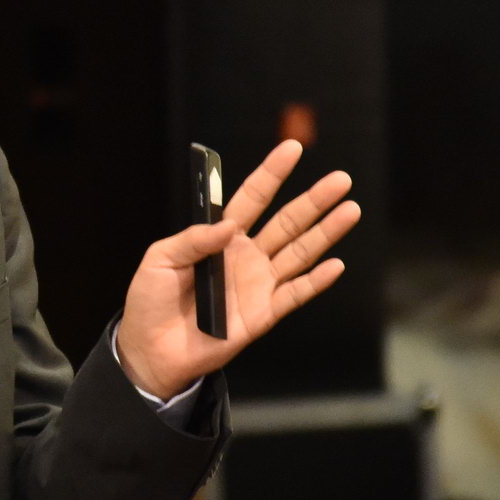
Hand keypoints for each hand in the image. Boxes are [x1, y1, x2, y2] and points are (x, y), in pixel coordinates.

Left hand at [113, 140, 357, 399]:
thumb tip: (230, 225)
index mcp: (219, 237)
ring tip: (350, 210)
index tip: (292, 149)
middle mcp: (245, 256)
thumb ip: (192, 239)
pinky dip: (316, 281)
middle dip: (314, 200)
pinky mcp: (263, 314)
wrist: (152, 350)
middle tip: (341, 179)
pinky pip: (295, 294)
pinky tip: (336, 264)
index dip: (271, 173)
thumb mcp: (159, 260)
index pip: (251, 198)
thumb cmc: (150, 301)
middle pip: (286, 221)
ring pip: (299, 252)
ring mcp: (258, 284)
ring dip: (325, 232)